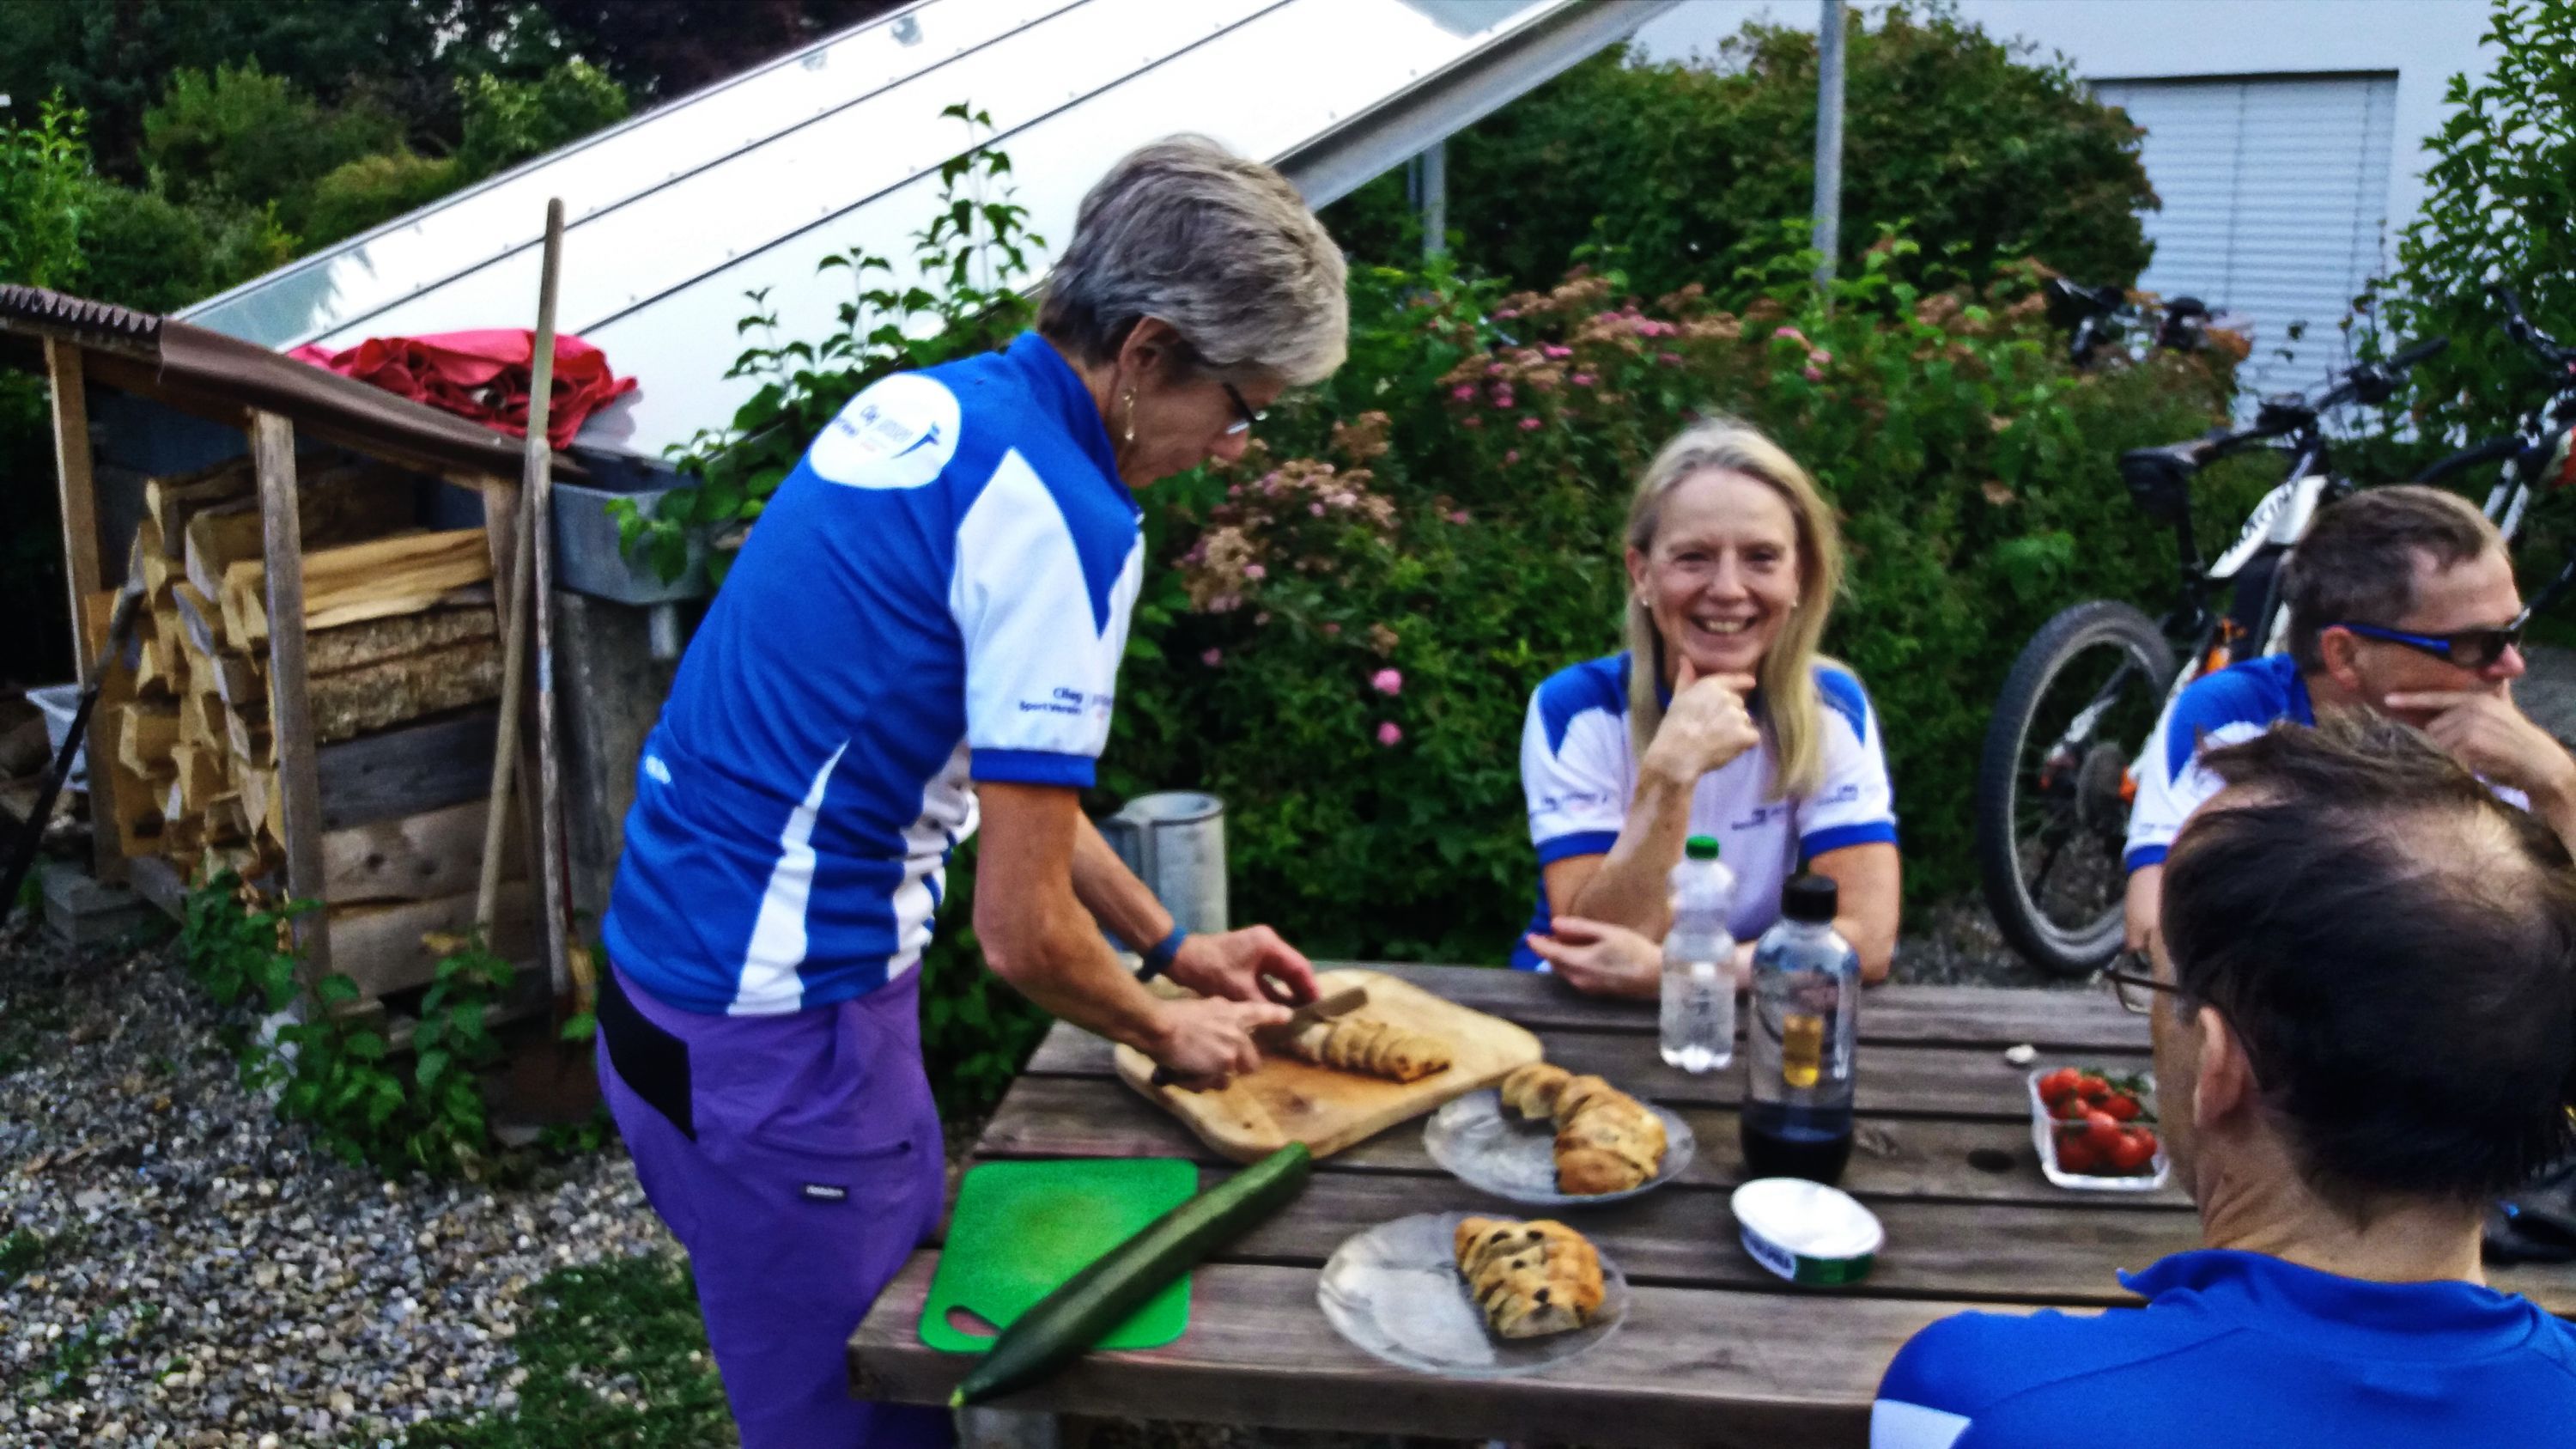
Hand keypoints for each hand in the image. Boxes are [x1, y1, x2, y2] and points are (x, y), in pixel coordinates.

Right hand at [1148, 996, 1293, 1089]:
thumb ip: (1217, 1020)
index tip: (1288, 1017)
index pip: (1260, 1013)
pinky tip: (1183, 1074)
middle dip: (1232, 1069)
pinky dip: (1197, 1083)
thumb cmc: (1170, 1015)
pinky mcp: (1223, 1066)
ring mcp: (1233, 1050)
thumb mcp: (1201, 1009)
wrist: (1158, 1025)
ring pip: (1226, 1078)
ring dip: (1210, 1077)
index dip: (1275, 1016)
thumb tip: (1218, 1034)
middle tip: (1210, 1066)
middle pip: (1250, 1063)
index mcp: (1231, 1012)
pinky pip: (1211, 1084)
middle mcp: (1238, 1031)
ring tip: (1189, 1069)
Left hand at [1168, 925, 1318, 1006]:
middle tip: (1310, 1016)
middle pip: (1293, 970)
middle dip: (1301, 992)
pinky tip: (1278, 1009)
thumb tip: (1287, 1020)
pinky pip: (1268, 976)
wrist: (1179, 957)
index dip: (1311, 989)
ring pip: (1281, 974)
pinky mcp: (1248, 959)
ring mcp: (1258, 951)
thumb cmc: (1210, 970)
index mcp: (1269, 945)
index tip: (1319, 1008)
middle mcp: (1268, 944)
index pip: (1300, 967)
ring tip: (1298, 1016)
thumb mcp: (1239, 991)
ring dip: (1288, 993)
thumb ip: (1266, 1004)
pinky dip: (1274, 991)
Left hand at [1523, 917, 1663, 998]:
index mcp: (1579, 963)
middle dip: (1549, 949)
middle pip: (1555, 963)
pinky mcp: (1595, 992)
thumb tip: (1554, 924)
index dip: (1537, 943)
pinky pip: (1574, 976)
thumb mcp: (1607, 932)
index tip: (1528, 935)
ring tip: (1565, 941)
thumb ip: (1579, 928)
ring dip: (1560, 957)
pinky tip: (1581, 955)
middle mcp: (1578, 979)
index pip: (1549, 953)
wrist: (1657, 978)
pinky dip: (1571, 964)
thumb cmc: (1634, 950)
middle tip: (1549, 934)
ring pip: (1564, 971)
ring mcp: (1587, 988)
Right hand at [1639, 658, 1761, 785]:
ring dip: (1738, 730)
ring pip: (1746, 721)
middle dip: (1731, 715)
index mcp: (1712, 686)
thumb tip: (1685, 658)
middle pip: (1739, 705)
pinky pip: (1752, 738)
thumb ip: (1685, 678)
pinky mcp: (1746, 736)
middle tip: (1715, 728)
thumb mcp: (1677, 698)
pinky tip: (1730, 749)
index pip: (1734, 680)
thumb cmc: (1674, 727)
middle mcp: (1728, 698)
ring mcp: (1739, 716)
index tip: (1751, 683)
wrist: (1678, 753)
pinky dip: (1745, 744)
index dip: (1743, 682)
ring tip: (1720, 741)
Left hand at [2383, 689, 2575, 805]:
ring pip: (2439, 739)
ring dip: (2452, 748)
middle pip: (2433, 725)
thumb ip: (2490, 693)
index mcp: (2476, 698)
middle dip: (2444, 736)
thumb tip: (2488, 674)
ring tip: (2477, 749)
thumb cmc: (2515, 737)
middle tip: (2471, 743)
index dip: (2411, 700)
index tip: (2388, 699)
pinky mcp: (2470, 741)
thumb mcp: (2503, 708)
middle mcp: (2471, 707)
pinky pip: (2449, 751)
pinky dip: (2459, 756)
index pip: (2436, 697)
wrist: (2536, 760)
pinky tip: (2478, 756)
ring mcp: (2470, 724)